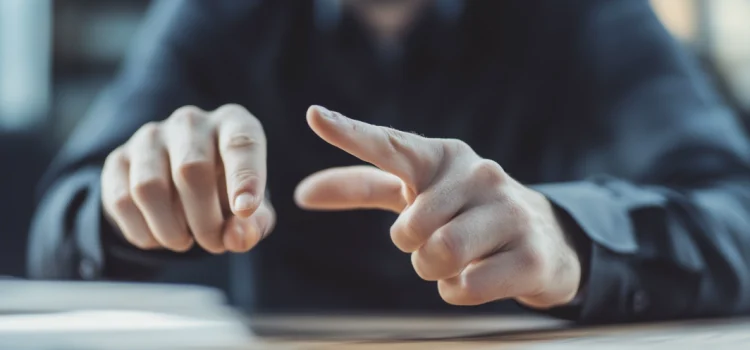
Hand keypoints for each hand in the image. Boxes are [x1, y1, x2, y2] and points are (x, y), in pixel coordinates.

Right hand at [101, 104, 274, 253]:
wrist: (183, 187)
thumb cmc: (229, 192)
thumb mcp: (252, 209)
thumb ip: (254, 225)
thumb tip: (238, 239)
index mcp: (233, 123)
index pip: (241, 142)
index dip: (245, 177)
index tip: (245, 210)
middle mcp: (191, 122)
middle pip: (191, 169)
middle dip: (205, 220)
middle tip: (214, 244)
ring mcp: (150, 137)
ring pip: (150, 187)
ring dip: (171, 230)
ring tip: (185, 240)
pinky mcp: (119, 159)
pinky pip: (122, 201)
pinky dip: (144, 232)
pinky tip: (160, 235)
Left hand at [295, 106, 580, 308]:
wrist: (545, 238)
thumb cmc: (464, 211)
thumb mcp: (415, 194)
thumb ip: (360, 188)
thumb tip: (301, 193)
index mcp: (443, 156)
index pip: (390, 145)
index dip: (350, 133)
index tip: (314, 115)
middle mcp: (479, 173)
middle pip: (409, 228)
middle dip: (413, 247)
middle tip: (437, 239)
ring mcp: (510, 211)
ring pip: (439, 255)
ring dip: (436, 270)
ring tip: (460, 258)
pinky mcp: (532, 255)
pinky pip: (467, 287)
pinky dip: (460, 291)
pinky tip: (482, 274)